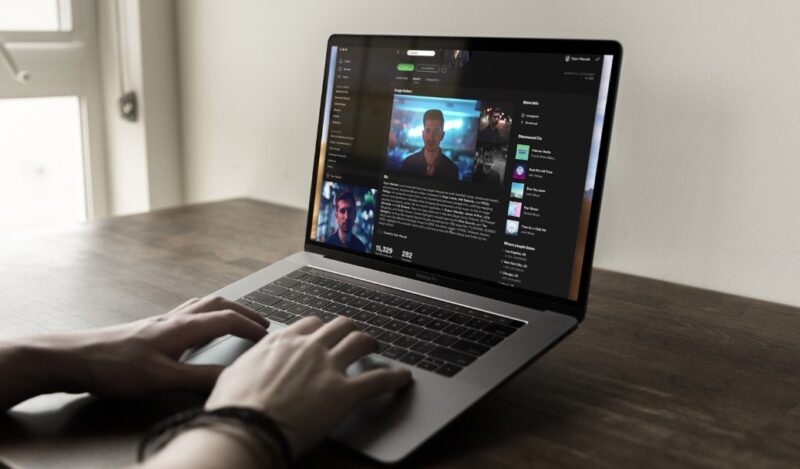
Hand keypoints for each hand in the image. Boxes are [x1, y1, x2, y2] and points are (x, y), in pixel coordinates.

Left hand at [0, 296, 266, 407]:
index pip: (228, 319)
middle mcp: (174, 319)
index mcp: (182, 327)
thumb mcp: (162, 377)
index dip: (253, 328)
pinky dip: (204, 317)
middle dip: (243, 312)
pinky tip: (197, 332)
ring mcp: (161, 323)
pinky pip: (186, 315)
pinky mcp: (149, 331)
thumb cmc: (114, 367)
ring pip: (201, 307)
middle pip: (217, 304)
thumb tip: (235, 377)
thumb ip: (200, 377)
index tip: (270, 338)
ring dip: (224, 311)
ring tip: (237, 321)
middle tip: (261, 323)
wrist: (74, 359)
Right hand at [206, 316, 412, 457]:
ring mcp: (328, 367)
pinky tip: (403, 377)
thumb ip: (251, 366)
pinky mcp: (344, 392)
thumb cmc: (234, 408)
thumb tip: (247, 370)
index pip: (309, 324)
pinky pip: (378, 378)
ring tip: (376, 348)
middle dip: (349, 330)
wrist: (246, 428)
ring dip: (371, 343)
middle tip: (355, 337)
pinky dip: (394, 377)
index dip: (321, 329)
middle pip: (339, 326)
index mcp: (281, 342)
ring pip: (360, 341)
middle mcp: (307, 347)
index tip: (325, 335)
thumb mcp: (234, 376)